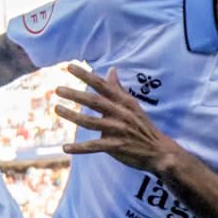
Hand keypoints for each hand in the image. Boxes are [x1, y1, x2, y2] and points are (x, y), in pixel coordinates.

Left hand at [55, 64, 180, 172]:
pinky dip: (79, 148)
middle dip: (75, 94)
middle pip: (94, 102)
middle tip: (58, 89)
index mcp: (123, 102)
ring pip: (91, 122)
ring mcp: (118, 130)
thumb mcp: (133, 105)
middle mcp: (120, 114)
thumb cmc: (142, 126)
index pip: (102, 85)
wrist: (159, 151)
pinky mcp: (116, 146)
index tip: (69, 66)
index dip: (86, 75)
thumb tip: (111, 69)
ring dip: (72, 116)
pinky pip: (94, 146)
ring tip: (57, 109)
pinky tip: (65, 148)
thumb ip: (118, 89)